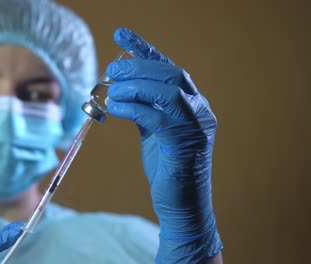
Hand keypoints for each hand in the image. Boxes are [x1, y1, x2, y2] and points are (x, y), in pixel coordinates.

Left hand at [106, 28, 221, 262]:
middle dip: (137, 66)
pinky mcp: (185, 145)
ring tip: (112, 90)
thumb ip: (144, 110)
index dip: (145, 49)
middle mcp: (199, 110)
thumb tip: (121, 91)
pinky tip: (116, 108)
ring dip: (135, 85)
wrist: (182, 205)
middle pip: (170, 74)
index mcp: (191, 104)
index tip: (121, 35)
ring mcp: (196, 127)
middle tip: (112, 71)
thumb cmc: (167, 168)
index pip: (168, 68)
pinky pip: (159, 117)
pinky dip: (134, 108)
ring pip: (168, 90)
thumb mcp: (153, 133)